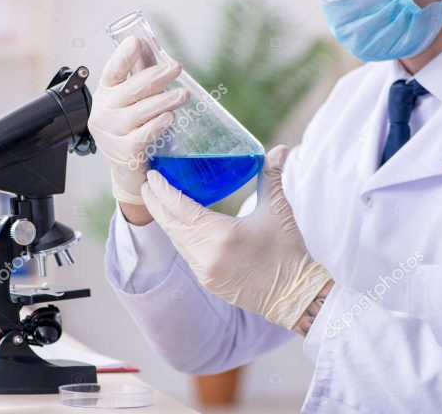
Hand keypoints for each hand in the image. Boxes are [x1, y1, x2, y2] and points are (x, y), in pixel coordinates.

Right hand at [88, 36, 189, 206]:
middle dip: (155, 77)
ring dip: (162, 102)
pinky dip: (156, 126)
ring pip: (138, 113)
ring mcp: (110, 134)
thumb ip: (139, 72)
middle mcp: (103, 112)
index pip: (112, 72)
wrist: (128, 170)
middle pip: (130, 90)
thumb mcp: (134, 99)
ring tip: (182, 95)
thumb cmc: (133, 129)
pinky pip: (142, 136)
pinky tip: (169, 118)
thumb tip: (145, 42)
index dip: (122, 57)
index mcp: (106, 94)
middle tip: (176, 68)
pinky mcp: (122, 153)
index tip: (135, 42)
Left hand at [141, 145, 331, 328]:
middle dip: (155, 203)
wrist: (295, 294)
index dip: (163, 191)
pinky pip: (185, 254)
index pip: (180, 208)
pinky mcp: (206, 281)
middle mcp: (206, 254)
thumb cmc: (288, 250)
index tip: (152, 175)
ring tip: (158, 200)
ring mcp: (204, 271)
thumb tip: (280, 148)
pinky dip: (179, 237)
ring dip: (166, 220)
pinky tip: (177, 225)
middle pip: (170, 225)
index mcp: (221, 234)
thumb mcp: (278, 210)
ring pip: (176, 241)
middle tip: (147, 183)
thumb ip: (272, 176)